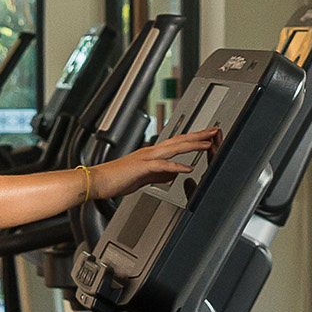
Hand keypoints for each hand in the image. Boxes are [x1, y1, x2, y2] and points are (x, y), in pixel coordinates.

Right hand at [101, 126, 222, 194]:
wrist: (97, 181)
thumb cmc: (116, 179)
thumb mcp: (143, 178)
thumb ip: (158, 175)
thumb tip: (171, 176)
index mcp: (151, 154)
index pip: (177, 143)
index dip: (193, 139)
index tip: (207, 137)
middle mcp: (150, 152)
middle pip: (179, 140)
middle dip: (198, 136)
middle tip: (214, 131)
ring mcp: (146, 158)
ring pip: (173, 148)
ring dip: (191, 146)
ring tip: (207, 144)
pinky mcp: (142, 168)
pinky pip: (162, 166)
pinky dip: (176, 166)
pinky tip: (187, 169)